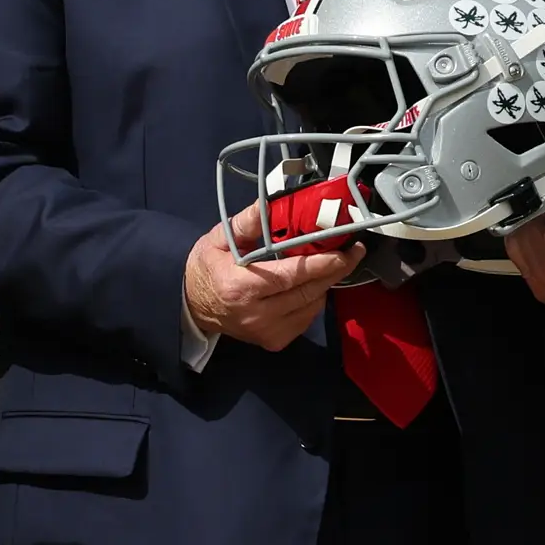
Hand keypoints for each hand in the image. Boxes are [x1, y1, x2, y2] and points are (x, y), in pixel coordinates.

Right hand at [186, 202, 361, 352]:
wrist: (192, 307)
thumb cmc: (206, 269)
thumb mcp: (219, 239)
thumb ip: (247, 223)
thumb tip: (268, 202)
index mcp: (242, 287)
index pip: (292, 275)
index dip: (323, 263)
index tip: (346, 250)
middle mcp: (257, 315)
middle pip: (309, 291)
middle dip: (335, 271)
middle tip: (353, 251)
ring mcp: (267, 332)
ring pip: (312, 306)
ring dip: (324, 284)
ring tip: (328, 264)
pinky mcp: (274, 342)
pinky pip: (306, 319)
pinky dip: (313, 300)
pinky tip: (308, 286)